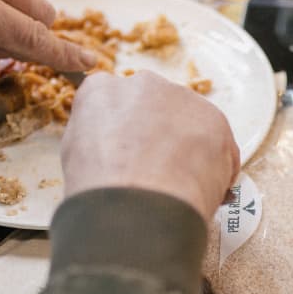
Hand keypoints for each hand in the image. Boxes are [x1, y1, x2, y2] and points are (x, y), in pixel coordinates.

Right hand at [61, 72, 240, 220]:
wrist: (135, 208)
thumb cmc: (98, 192)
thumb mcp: (74, 158)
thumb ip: (94, 138)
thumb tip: (109, 146)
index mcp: (101, 92)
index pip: (115, 104)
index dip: (124, 133)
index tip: (128, 154)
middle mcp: (142, 85)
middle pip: (156, 108)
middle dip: (159, 135)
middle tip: (157, 172)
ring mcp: (182, 99)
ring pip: (189, 124)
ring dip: (188, 150)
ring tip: (178, 187)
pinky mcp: (215, 120)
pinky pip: (218, 146)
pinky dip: (214, 169)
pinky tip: (199, 191)